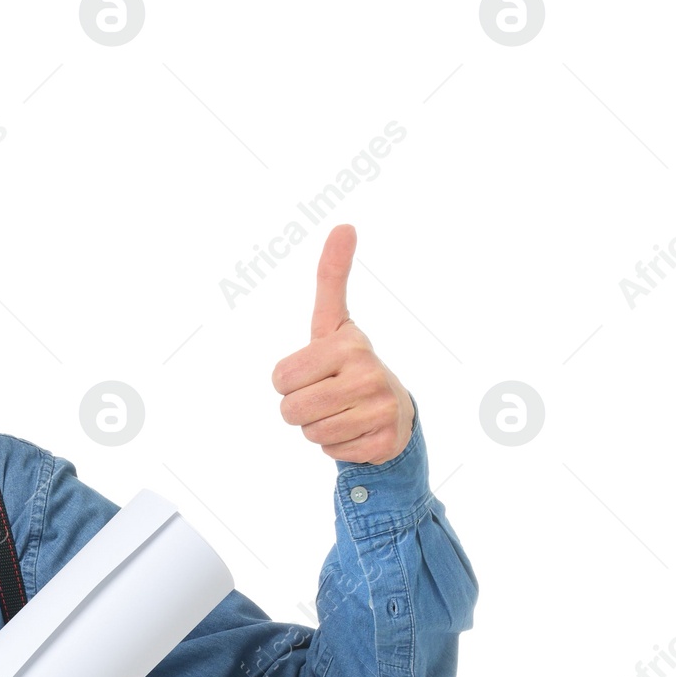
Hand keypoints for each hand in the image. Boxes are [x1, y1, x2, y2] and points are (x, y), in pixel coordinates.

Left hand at [271, 224, 414, 464]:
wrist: (395, 411)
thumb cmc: (350, 365)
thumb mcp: (334, 322)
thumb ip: (332, 277)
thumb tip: (343, 225)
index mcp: (348, 344)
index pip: (280, 379)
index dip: (288, 382)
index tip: (314, 371)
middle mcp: (368, 372)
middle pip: (290, 410)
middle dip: (300, 410)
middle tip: (327, 397)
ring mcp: (380, 407)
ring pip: (310, 433)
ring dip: (318, 429)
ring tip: (342, 413)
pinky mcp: (383, 439)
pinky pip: (333, 452)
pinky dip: (339, 447)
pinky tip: (357, 431)